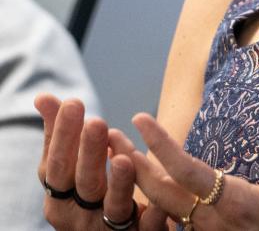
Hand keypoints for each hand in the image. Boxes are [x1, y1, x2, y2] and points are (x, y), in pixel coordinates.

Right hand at [34, 94, 141, 229]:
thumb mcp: (74, 169)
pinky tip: (159, 204)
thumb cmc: (91, 196)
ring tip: (124, 159)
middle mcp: (79, 217)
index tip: (72, 103)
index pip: (55, 166)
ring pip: (113, 207)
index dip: (61, 136)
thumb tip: (44, 96)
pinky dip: (152, 216)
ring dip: (119, 183)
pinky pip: (146, 229)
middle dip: (89, 153)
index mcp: (60, 198)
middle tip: (97, 122)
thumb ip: (63, 136)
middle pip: (83, 184)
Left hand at [111, 113, 258, 229]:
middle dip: (129, 161)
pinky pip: (168, 217)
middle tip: (104, 134)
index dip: (161, 144)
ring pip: (159, 205)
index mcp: (232, 202)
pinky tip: (139, 186)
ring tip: (114, 154)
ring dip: (135, 178)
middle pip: (159, 189)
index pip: (187, 170)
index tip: (140, 118)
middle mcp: (211, 219)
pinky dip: (148, 197)